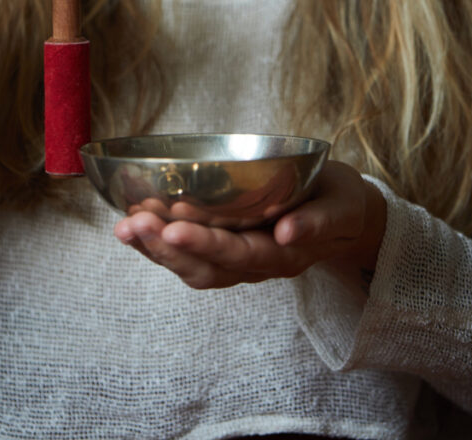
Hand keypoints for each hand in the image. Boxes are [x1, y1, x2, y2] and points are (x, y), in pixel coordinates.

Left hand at [114, 160, 386, 290]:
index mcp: (288, 254)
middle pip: (209, 269)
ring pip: (195, 270)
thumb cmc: (338, 201)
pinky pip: (192, 260)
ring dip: (157, 251)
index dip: (207, 245)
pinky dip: (160, 247)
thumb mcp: (342, 204)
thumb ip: (319, 220)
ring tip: (125, 227)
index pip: (243, 255)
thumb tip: (287, 232)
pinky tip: (134, 227)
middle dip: (168, 248)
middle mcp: (259, 266)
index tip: (176, 227)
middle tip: (134, 223)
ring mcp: (242, 264)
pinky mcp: (229, 254)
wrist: (346, 217)